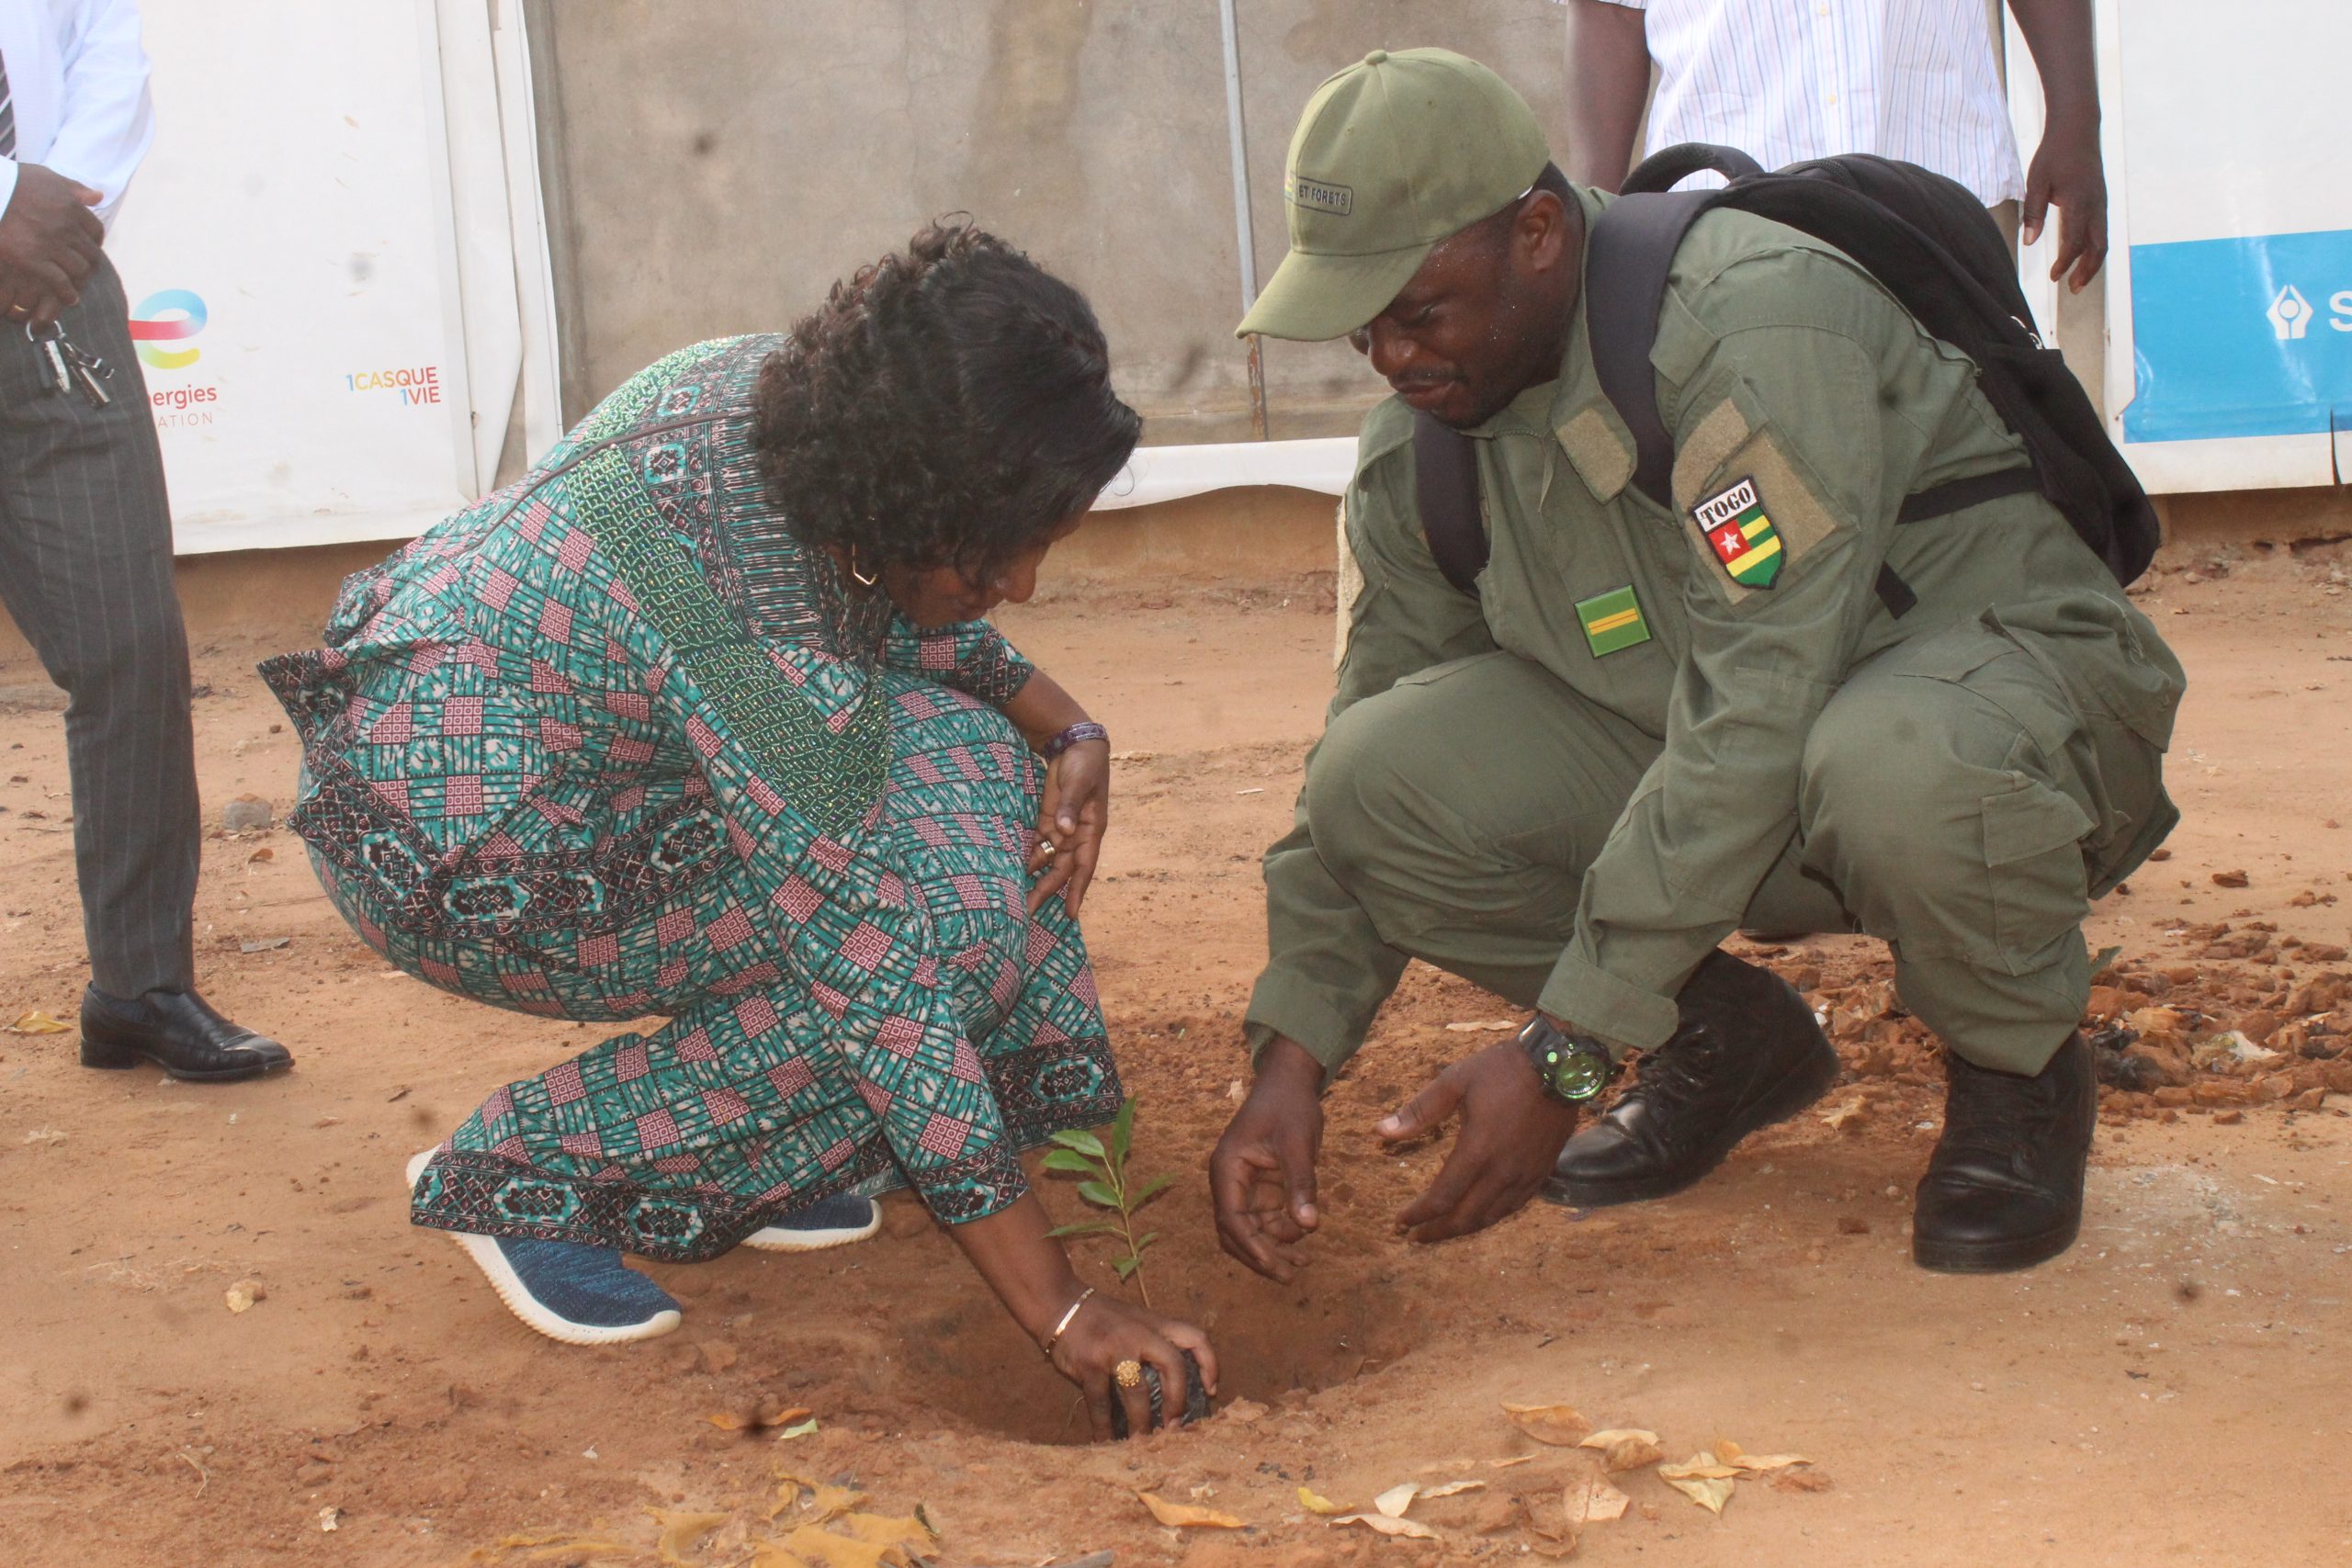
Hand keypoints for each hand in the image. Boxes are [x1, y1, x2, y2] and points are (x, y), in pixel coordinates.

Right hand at [0, 165, 104, 326]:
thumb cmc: (12, 181)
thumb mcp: (46, 177)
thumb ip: (73, 188)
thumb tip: (98, 197)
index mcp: (71, 207)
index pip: (95, 231)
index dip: (94, 242)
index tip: (89, 248)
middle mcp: (66, 227)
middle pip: (91, 253)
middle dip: (90, 264)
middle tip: (85, 271)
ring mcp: (51, 245)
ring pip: (79, 269)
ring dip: (81, 280)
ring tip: (77, 286)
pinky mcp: (34, 260)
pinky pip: (60, 282)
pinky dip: (67, 293)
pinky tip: (69, 298)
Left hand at [1028, 735, 1106, 915]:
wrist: (1075, 741)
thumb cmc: (1084, 762)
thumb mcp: (1079, 782)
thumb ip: (1070, 806)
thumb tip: (1065, 831)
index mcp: (1092, 829)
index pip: (1084, 867)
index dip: (1077, 891)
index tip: (1071, 914)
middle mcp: (1077, 835)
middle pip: (1061, 870)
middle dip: (1047, 891)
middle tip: (1028, 913)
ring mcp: (1061, 828)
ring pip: (1048, 861)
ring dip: (1035, 878)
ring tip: (1016, 899)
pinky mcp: (1047, 819)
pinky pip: (1037, 844)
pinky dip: (1027, 857)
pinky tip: (1012, 871)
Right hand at [1048, 1290, 1218, 1440]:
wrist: (1060, 1303)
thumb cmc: (1102, 1318)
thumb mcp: (1136, 1320)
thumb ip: (1154, 1343)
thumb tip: (1174, 1387)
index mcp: (1155, 1324)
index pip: (1195, 1337)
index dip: (1209, 1364)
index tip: (1211, 1390)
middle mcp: (1139, 1334)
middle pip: (1172, 1365)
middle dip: (1177, 1400)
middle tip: (1174, 1426)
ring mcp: (1114, 1348)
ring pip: (1137, 1392)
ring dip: (1141, 1422)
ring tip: (1142, 1442)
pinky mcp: (1090, 1364)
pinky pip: (1101, 1403)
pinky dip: (1103, 1427)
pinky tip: (1105, 1441)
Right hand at [1210, 1037, 1323, 1281]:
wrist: (1291, 1081)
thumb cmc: (1289, 1106)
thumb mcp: (1297, 1144)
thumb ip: (1301, 1184)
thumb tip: (1308, 1225)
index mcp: (1227, 1169)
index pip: (1232, 1219)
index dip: (1252, 1247)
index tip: (1275, 1267)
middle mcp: (1230, 1180)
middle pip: (1236, 1232)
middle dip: (1260, 1255)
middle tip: (1289, 1276)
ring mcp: (1245, 1184)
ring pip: (1251, 1229)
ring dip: (1273, 1247)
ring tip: (1302, 1264)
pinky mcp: (1261, 1185)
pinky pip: (1266, 1217)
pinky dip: (1282, 1231)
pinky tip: (1304, 1237)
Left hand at [1377, 1033, 1582, 1243]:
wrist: (1560, 1066)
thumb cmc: (1503, 1070)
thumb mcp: (1455, 1081)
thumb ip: (1419, 1111)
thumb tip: (1381, 1131)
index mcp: (1477, 1151)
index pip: (1442, 1198)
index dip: (1418, 1215)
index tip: (1400, 1221)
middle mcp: (1502, 1171)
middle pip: (1465, 1218)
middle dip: (1437, 1231)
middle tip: (1416, 1237)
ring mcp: (1526, 1175)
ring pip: (1491, 1217)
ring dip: (1464, 1228)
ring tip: (1442, 1231)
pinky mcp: (1542, 1172)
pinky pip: (1514, 1206)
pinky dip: (1491, 1217)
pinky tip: (1480, 1215)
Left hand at [2021, 117, 2106, 291]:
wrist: (2078, 128)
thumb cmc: (2055, 153)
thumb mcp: (2037, 181)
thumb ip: (2033, 212)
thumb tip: (2029, 242)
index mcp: (2079, 202)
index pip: (2074, 242)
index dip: (2065, 263)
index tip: (2053, 277)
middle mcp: (2096, 205)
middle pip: (2098, 247)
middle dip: (2087, 271)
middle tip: (2073, 290)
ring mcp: (2101, 202)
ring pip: (2102, 239)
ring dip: (2092, 262)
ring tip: (2079, 280)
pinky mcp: (2101, 199)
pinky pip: (2101, 229)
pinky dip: (2094, 247)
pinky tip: (2083, 255)